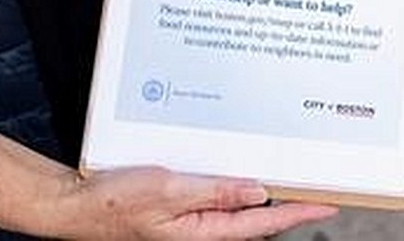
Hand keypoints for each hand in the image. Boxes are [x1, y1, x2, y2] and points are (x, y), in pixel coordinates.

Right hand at [57, 167, 336, 239]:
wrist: (74, 204)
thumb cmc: (114, 202)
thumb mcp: (168, 190)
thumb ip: (215, 190)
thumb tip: (258, 190)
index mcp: (203, 232)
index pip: (263, 222)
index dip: (299, 212)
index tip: (329, 204)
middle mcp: (203, 229)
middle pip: (257, 217)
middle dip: (290, 203)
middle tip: (321, 186)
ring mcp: (191, 220)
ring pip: (239, 206)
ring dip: (264, 192)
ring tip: (294, 177)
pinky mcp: (180, 207)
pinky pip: (217, 196)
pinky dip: (236, 184)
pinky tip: (244, 170)